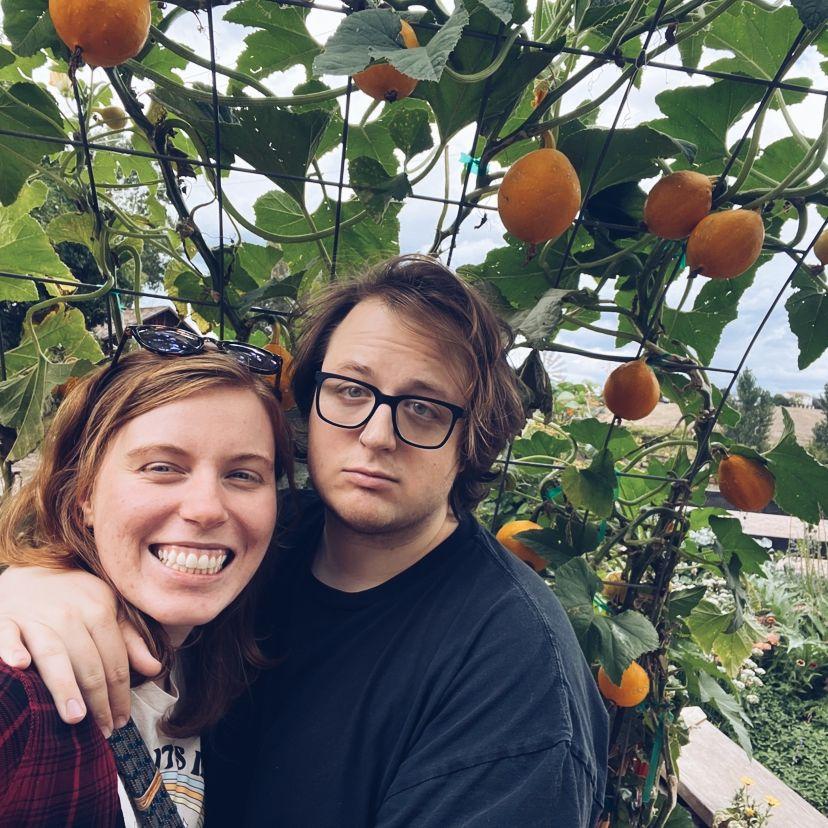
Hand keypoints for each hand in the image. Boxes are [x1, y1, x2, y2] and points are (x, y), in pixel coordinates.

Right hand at [0, 565, 161, 735]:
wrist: (31, 570)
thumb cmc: (74, 596)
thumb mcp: (108, 608)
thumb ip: (130, 639)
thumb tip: (154, 668)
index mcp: (98, 608)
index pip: (115, 657)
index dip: (121, 691)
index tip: (122, 720)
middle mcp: (69, 613)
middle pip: (88, 661)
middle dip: (98, 699)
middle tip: (104, 730)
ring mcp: (36, 617)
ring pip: (53, 654)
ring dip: (64, 685)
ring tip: (75, 717)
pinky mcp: (5, 620)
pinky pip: (7, 636)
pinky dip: (11, 650)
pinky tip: (19, 666)